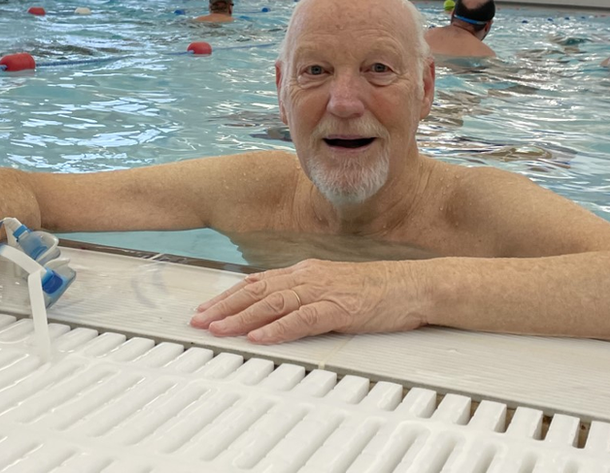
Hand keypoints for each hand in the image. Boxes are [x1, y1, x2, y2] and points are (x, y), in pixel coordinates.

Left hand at [189, 259, 427, 343]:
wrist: (412, 286)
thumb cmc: (375, 291)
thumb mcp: (331, 289)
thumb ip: (303, 298)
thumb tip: (274, 315)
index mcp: (305, 273)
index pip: (257, 283)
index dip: (227, 296)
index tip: (205, 310)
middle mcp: (309, 277)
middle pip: (257, 291)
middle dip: (224, 306)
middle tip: (198, 322)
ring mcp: (324, 291)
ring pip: (274, 303)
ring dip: (242, 318)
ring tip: (218, 330)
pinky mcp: (340, 307)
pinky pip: (303, 318)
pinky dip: (278, 328)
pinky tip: (260, 337)